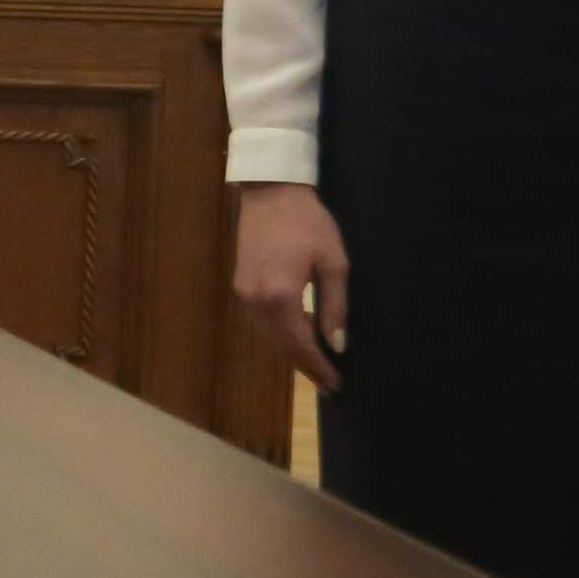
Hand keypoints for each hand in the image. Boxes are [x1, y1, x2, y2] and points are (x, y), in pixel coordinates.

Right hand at [231, 182, 349, 392]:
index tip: (337, 385)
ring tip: (317, 364)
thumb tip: (337, 344)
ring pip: (269, 338)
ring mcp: (244, 296)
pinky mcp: (240, 287)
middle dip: (306, 366)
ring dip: (292, 352)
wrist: (270, 192)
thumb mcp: (333, 261)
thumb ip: (335, 306)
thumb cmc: (308, 222)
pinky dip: (280, 336)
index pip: (301, 345)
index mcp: (280, 296)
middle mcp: (256, 302)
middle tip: (330, 383)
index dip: (319, 367)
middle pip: (281, 347)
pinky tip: (297, 336)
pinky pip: (261, 323)